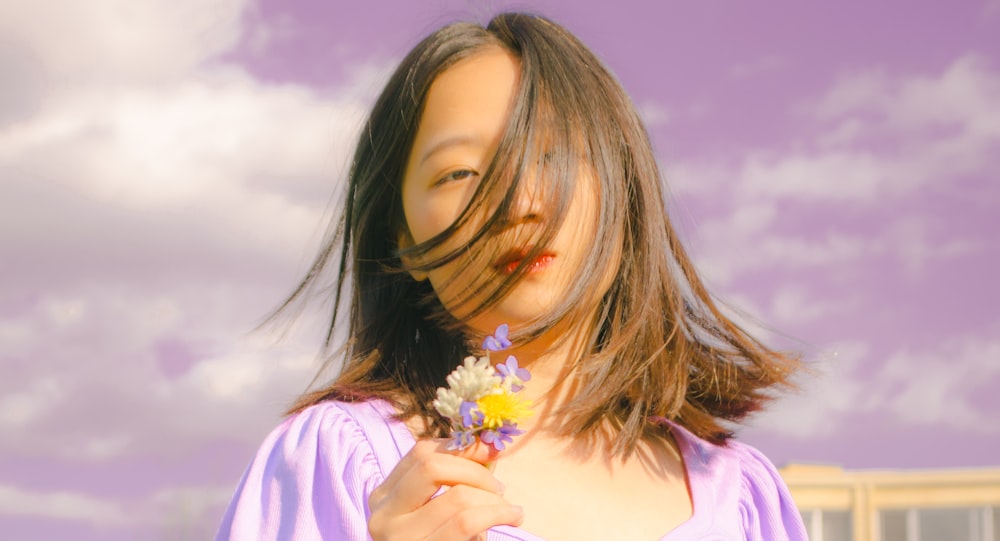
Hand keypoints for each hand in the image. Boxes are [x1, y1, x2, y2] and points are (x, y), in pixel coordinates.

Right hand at [368, 439, 523, 540]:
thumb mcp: (438, 512)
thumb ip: (456, 480)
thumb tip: (490, 443)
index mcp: (383, 498)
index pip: (420, 453)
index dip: (461, 447)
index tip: (491, 452)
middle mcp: (383, 516)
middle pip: (432, 465)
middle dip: (475, 470)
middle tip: (499, 488)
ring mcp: (399, 539)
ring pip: (456, 496)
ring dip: (493, 499)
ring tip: (509, 509)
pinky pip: (466, 523)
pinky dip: (498, 513)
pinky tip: (513, 516)